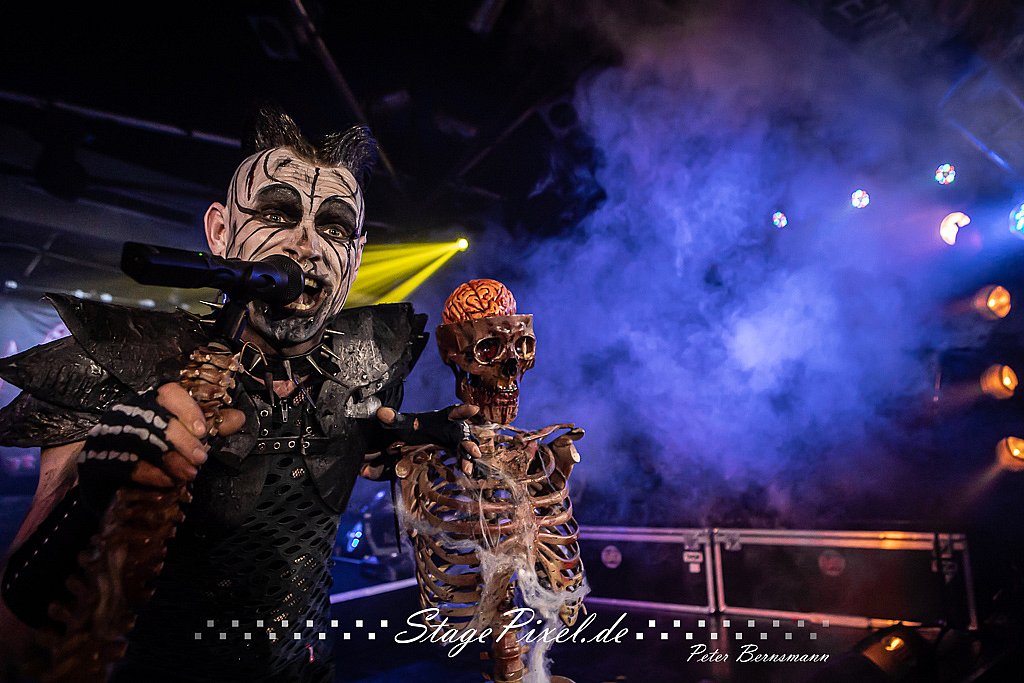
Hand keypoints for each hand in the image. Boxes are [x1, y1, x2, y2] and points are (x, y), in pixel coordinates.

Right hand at [77, 384, 244, 509]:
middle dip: (184, 441)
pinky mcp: (97, 459)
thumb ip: (209, 427)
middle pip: (158, 420)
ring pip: (143, 441)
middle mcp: (127, 413)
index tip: (204, 432)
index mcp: (150, 402)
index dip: (188, 409)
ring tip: (189, 475)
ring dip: (171, 460)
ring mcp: (109, 435)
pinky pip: (126, 464)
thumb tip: (239, 418)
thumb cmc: (151, 453)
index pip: (168, 392)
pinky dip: (150, 474)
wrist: (108, 478)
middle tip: (202, 459)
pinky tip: (167, 483)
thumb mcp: (182, 437)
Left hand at [376, 404, 482, 473]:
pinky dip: (463, 466)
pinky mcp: (453, 457)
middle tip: (474, 451)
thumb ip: (393, 419)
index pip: (453, 412)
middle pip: (463, 434)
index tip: (474, 409)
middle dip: (469, 442)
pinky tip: (464, 473)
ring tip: (467, 468)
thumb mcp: (401, 425)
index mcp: (442, 418)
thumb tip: (382, 413)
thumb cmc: (411, 430)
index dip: (463, 411)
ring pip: (466, 449)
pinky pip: (461, 460)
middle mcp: (451, 430)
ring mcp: (454, 445)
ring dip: (467, 457)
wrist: (408, 443)